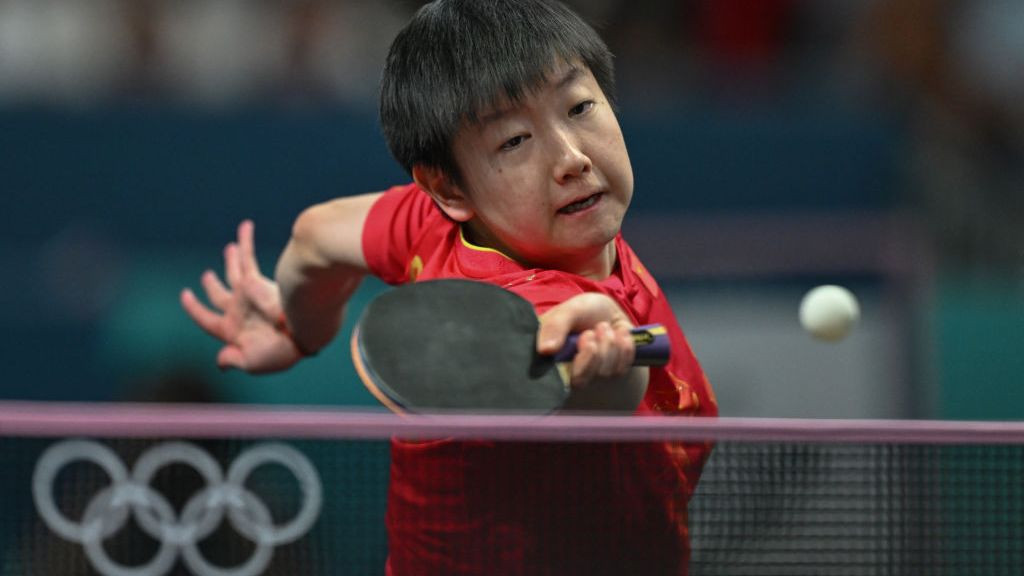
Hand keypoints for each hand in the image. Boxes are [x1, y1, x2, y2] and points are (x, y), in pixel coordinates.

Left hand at [181, 220, 301, 372]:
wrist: (299, 336)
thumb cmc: (277, 353)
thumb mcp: (251, 363)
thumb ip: (233, 359)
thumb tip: (220, 361)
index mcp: (231, 329)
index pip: (205, 317)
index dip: (193, 308)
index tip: (185, 295)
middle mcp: (238, 309)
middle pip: (218, 293)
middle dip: (212, 284)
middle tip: (207, 275)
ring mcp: (247, 294)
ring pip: (234, 271)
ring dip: (232, 259)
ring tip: (231, 247)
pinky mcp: (256, 282)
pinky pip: (246, 257)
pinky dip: (245, 242)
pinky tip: (245, 226)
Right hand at [536, 292, 636, 388]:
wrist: (609, 310)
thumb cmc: (584, 312)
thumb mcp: (568, 311)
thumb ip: (554, 327)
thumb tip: (544, 350)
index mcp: (553, 360)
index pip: (558, 380)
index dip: (577, 362)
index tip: (586, 336)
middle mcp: (572, 373)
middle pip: (582, 380)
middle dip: (594, 350)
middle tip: (595, 329)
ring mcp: (594, 376)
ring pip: (604, 373)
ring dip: (609, 344)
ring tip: (605, 327)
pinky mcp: (614, 373)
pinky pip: (622, 369)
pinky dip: (624, 347)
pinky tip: (619, 334)